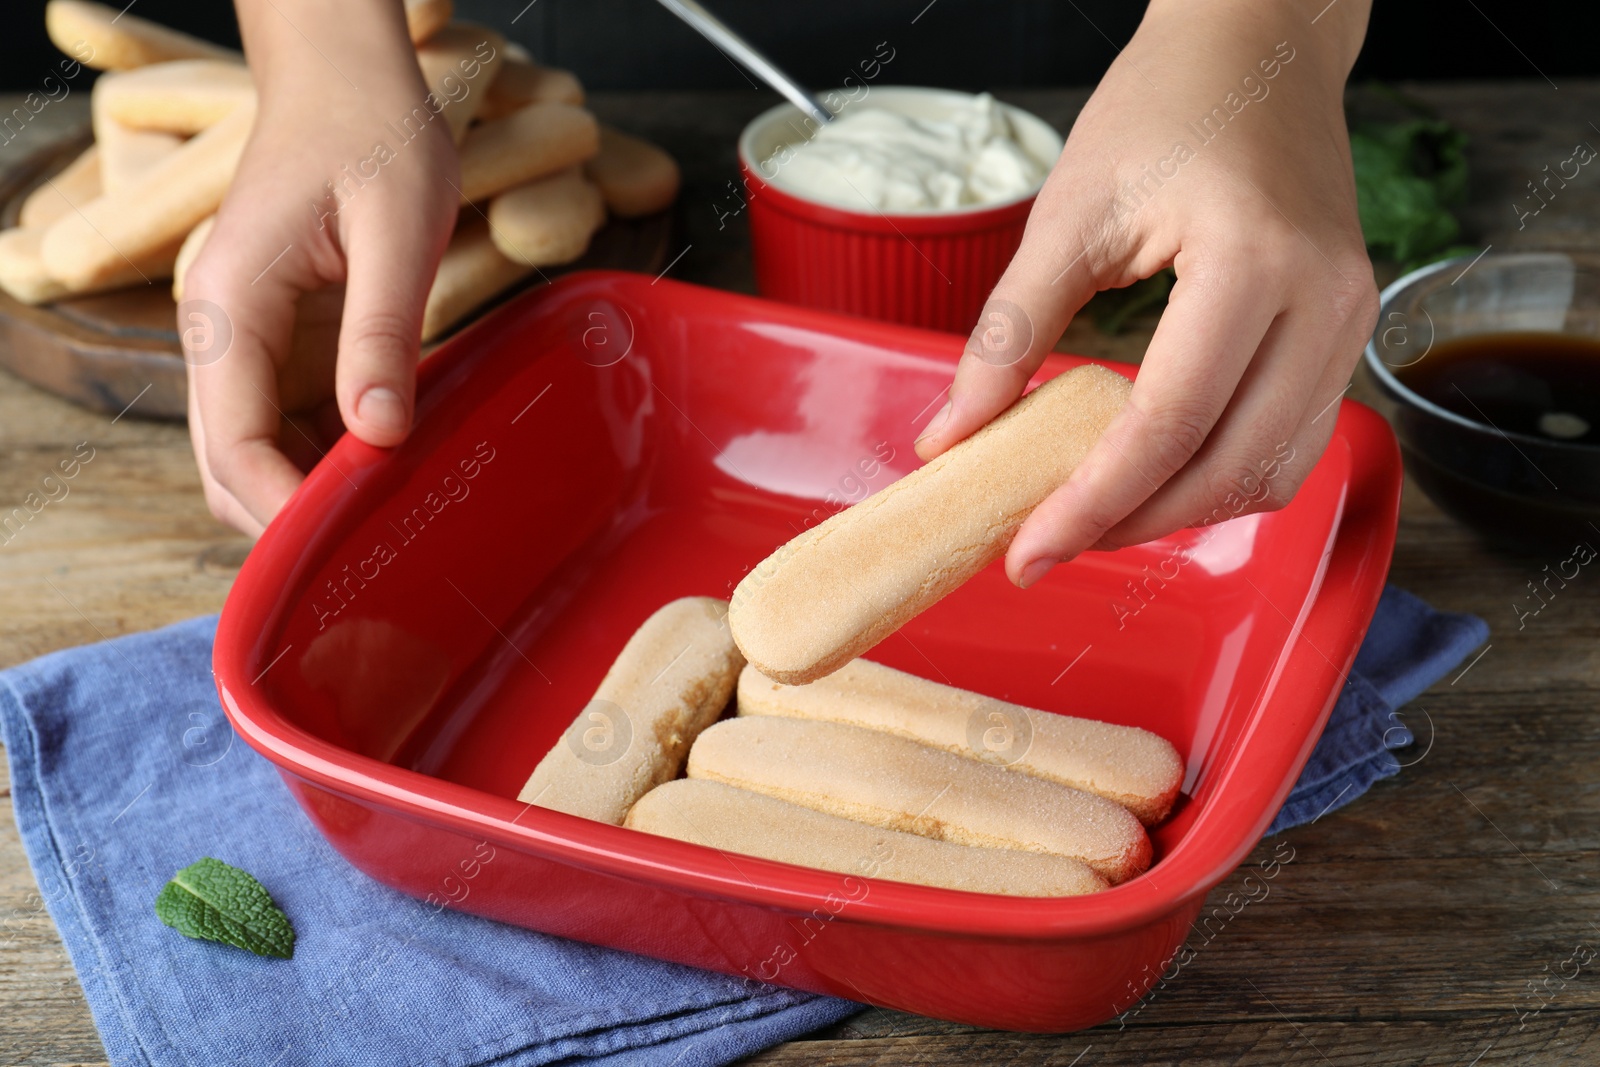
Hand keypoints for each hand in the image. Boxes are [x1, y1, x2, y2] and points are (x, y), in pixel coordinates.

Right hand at [183, 0, 458, 534]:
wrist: (352, 83)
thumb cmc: (375, 137)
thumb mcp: (396, 231)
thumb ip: (382, 333)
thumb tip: (378, 434)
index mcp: (231, 306)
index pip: (231, 439)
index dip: (277, 508)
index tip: (339, 553)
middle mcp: (223, 332)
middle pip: (226, 461)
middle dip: (283, 519)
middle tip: (367, 563)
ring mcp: (249, 341)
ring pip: (254, 451)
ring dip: (305, 495)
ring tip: (384, 530)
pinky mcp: (285, 342)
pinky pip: (289, 423)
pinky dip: (326, 459)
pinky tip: (385, 477)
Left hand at [914, 0, 1379, 586]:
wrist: (1256, 45)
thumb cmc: (1163, 107)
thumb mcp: (1066, 216)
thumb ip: (1006, 336)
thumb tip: (950, 439)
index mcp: (1253, 261)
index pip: (1167, 425)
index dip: (1090, 505)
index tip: (1026, 552)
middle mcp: (1323, 301)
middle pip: (1229, 469)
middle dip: (1133, 525)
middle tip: (1048, 544)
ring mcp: (1349, 319)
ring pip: (1272, 472)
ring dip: (1183, 513)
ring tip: (1095, 514)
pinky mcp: (1347, 329)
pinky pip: (1291, 441)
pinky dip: (1220, 475)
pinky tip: (1154, 473)